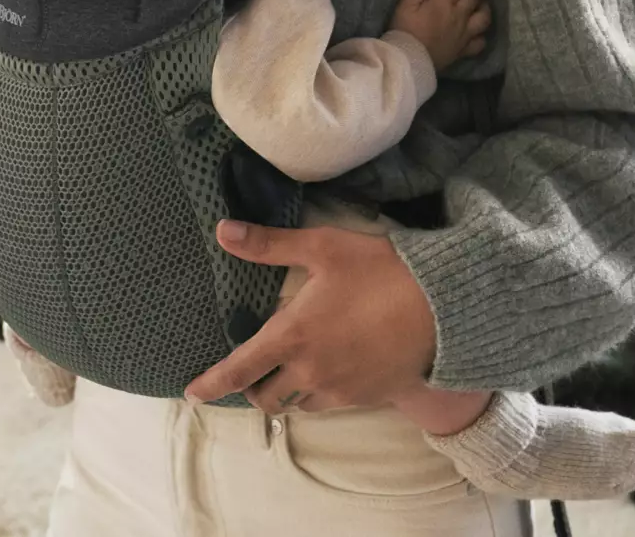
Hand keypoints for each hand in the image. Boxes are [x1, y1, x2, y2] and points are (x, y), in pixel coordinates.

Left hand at [183, 221, 436, 412]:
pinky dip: (321, 393)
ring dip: (289, 392)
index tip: (192, 392)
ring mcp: (339, 390)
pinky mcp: (366, 399)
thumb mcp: (323, 247)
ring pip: (299, 404)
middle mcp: (309, 371)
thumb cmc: (380, 271)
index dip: (212, 383)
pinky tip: (333, 371)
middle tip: (254, 373)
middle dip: (254, 389)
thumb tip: (223, 230)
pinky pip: (332, 404)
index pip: (239, 369)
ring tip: (294, 371)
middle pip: (266, 397)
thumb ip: (270, 244)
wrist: (442, 307)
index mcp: (292, 335)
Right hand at [390, 0, 490, 70]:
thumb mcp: (405, 4)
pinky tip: (473, 31)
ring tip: (473, 5)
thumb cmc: (404, 31)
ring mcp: (464, 34)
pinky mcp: (464, 50)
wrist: (408, 62)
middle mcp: (459, 16)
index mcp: (443, 2)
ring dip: (482, 7)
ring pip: (484, 16)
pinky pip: (480, 42)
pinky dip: (480, 35)